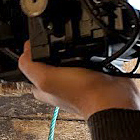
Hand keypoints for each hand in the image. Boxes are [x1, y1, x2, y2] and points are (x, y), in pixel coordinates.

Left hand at [18, 41, 139, 118]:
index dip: (31, 52)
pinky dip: (85, 50)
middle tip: (60, 45)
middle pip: (48, 58)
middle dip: (52, 48)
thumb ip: (30, 65)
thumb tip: (25, 48)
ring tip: (75, 48)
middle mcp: (58, 84)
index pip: (30, 65)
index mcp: (43, 88)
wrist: (113, 97)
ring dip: (70, 49)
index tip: (38, 43)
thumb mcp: (46, 79)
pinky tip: (88, 50)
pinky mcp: (91, 72)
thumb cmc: (83, 94)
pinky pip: (84, 56)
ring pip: (67, 56)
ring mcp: (75, 78)